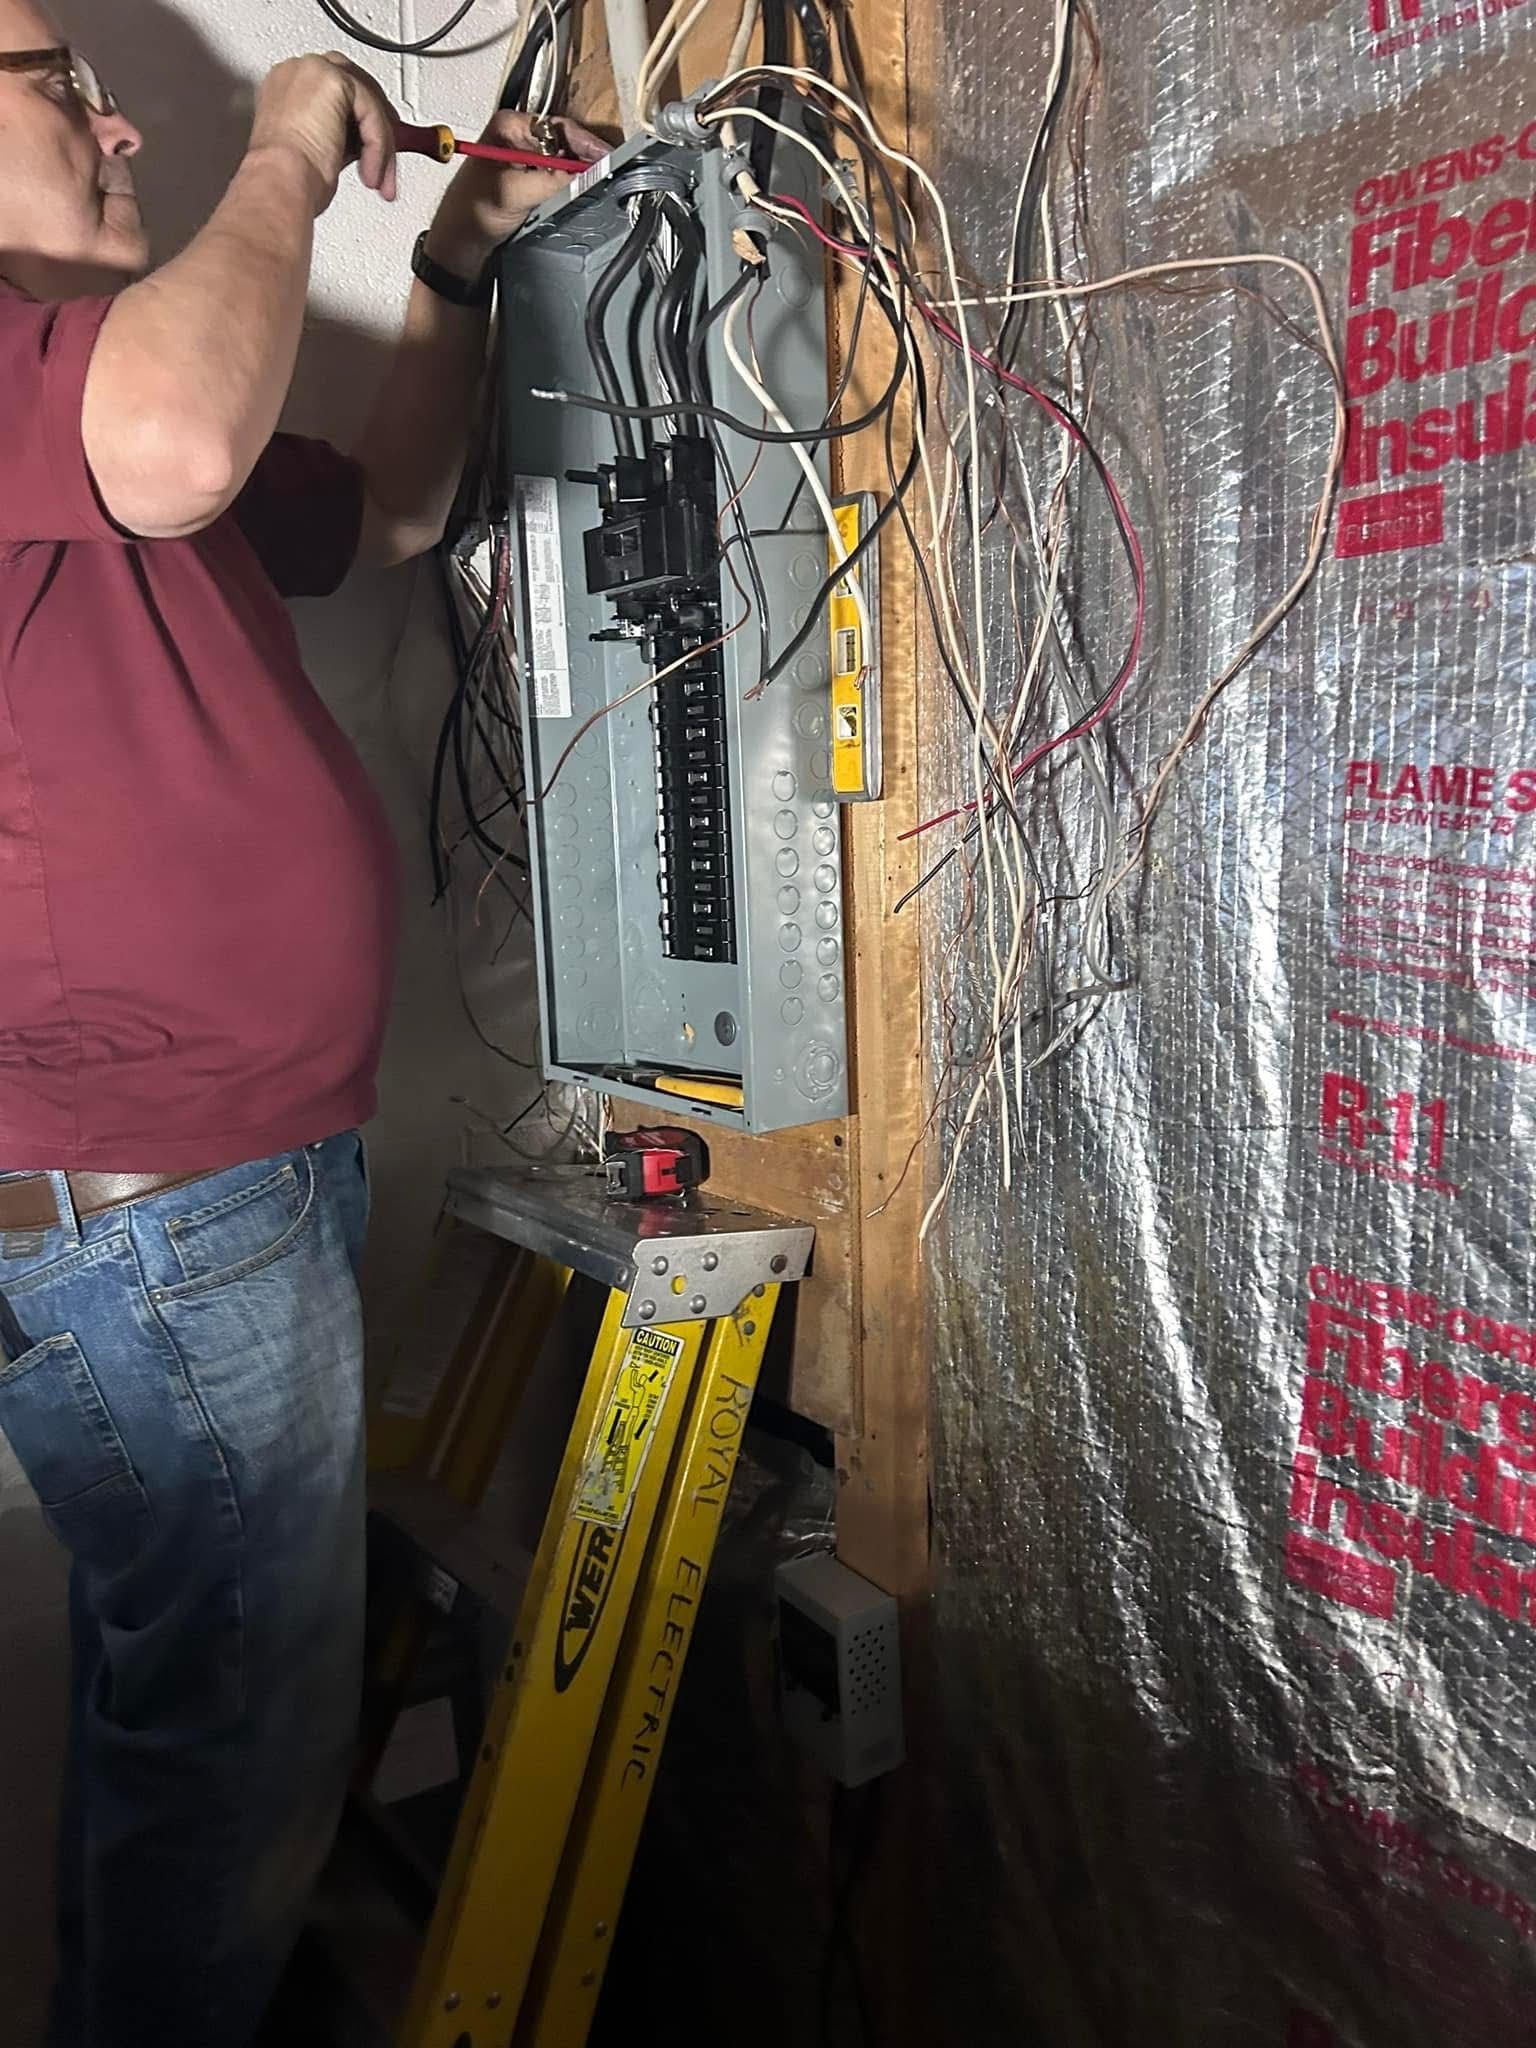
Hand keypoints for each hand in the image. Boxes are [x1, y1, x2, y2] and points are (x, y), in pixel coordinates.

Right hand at [250, 53, 399, 215]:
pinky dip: (377, 146)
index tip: (374, 150)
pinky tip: (370, 172)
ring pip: (368, 102)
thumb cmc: (288, 178)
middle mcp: (298, 72)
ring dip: (380, 145)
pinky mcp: (334, 80)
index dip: (360, 120)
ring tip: (377, 178)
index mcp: (288, 86)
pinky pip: (371, 111)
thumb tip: (363, 141)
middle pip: (356, 89)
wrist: (279, 181)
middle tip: (388, 162)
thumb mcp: (318, 149)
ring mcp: (314, 70)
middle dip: (377, 127)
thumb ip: (340, 134)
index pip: (336, 93)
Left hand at [425, 110, 606, 275]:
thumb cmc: (470, 212)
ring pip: (562, 158)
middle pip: (563, 140)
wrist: (461, 242)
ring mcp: (523, 157)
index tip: (605, 157)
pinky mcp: (528, 177)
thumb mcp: (516, 193)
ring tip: (597, 178)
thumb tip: (584, 174)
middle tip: (607, 168)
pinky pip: (557, 174)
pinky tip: (579, 189)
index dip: (584, 143)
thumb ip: (552, 181)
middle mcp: (516, 136)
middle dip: (585, 156)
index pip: (557, 127)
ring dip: (578, 170)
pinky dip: (570, 182)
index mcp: (508, 126)